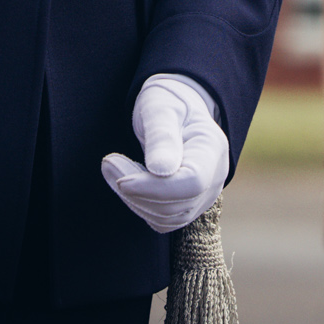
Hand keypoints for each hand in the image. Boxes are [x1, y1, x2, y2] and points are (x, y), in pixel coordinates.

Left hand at [102, 74, 229, 230]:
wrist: (174, 108)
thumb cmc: (166, 102)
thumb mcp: (160, 108)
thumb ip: (161, 136)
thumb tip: (161, 170)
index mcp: (212, 147)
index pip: (192, 183)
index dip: (154, 188)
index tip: (122, 178)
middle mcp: (215, 176)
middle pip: (177, 205)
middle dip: (137, 192)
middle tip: (109, 162)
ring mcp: (204, 195)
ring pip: (167, 218)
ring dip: (133, 199)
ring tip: (113, 166)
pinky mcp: (188, 206)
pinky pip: (162, 221)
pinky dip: (139, 206)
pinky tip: (127, 181)